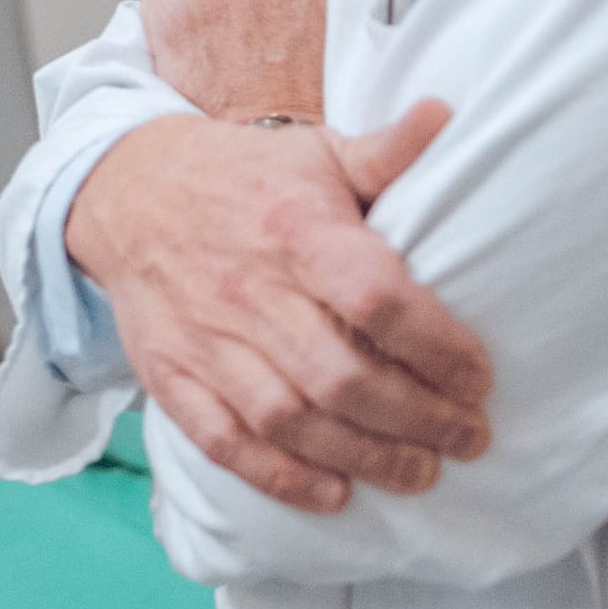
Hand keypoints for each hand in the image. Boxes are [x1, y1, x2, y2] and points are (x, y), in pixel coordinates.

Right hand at [65, 103, 484, 513]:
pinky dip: (279, 477)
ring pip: (290, 420)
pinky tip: (333, 493)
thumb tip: (449, 115)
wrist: (127, 190)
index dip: (437, 348)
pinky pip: (225, 441)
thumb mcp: (315, 152)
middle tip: (469, 439)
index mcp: (296, 230)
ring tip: (419, 472)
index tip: (480, 379)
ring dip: (363, 457)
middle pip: (342, 377)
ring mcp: (206, 339)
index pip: (377, 299)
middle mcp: (250, 290)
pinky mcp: (173, 375)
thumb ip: (386, 151)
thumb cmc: (242, 178)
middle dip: (418, 421)